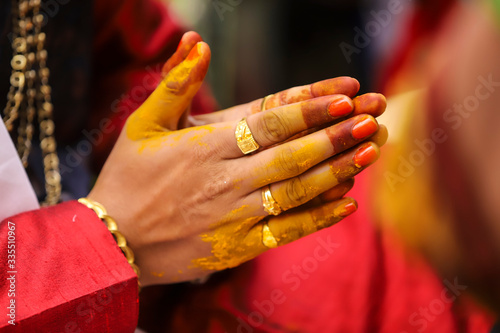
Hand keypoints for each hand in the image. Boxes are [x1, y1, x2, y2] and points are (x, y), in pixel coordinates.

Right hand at [88, 32, 387, 285]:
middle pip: (292, 156)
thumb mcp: (141, 124)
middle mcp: (226, 181)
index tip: (344, 98)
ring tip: (370, 155)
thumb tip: (198, 44)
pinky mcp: (238, 247)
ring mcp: (234, 217)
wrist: (112, 242)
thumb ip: (173, 83)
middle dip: (335, 138)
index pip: (269, 124)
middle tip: (371, 121)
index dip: (309, 111)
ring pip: (296, 192)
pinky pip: (286, 232)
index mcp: (206, 147)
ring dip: (337, 173)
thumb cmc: (126, 179)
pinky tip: (347, 205)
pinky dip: (318, 219)